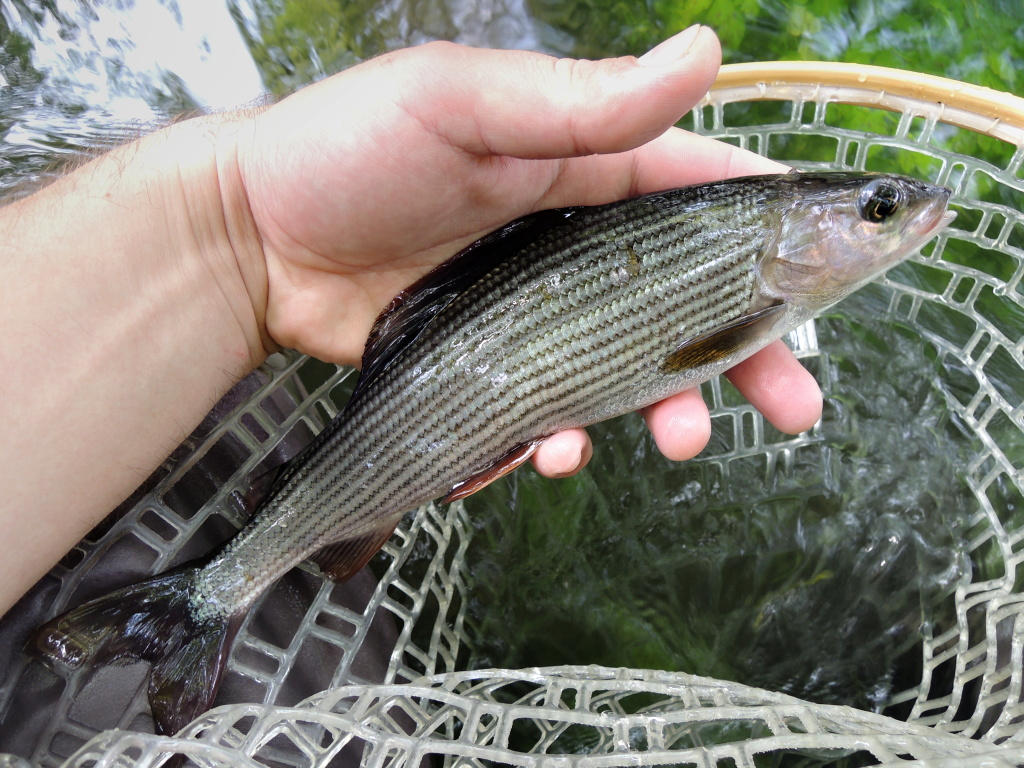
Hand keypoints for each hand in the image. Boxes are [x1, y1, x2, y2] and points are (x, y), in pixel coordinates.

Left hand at [227, 27, 821, 477]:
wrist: (254, 238)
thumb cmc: (349, 149)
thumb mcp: (465, 103)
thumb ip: (582, 101)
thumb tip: (706, 50)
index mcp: (586, 169)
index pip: (704, 197)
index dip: (772, 238)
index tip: (828, 281)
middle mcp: (576, 245)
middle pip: (687, 301)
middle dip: (745, 353)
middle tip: (795, 404)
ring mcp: (538, 314)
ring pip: (629, 368)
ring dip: (667, 409)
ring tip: (681, 443)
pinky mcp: (495, 369)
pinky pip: (551, 410)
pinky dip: (565, 435)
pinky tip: (557, 449)